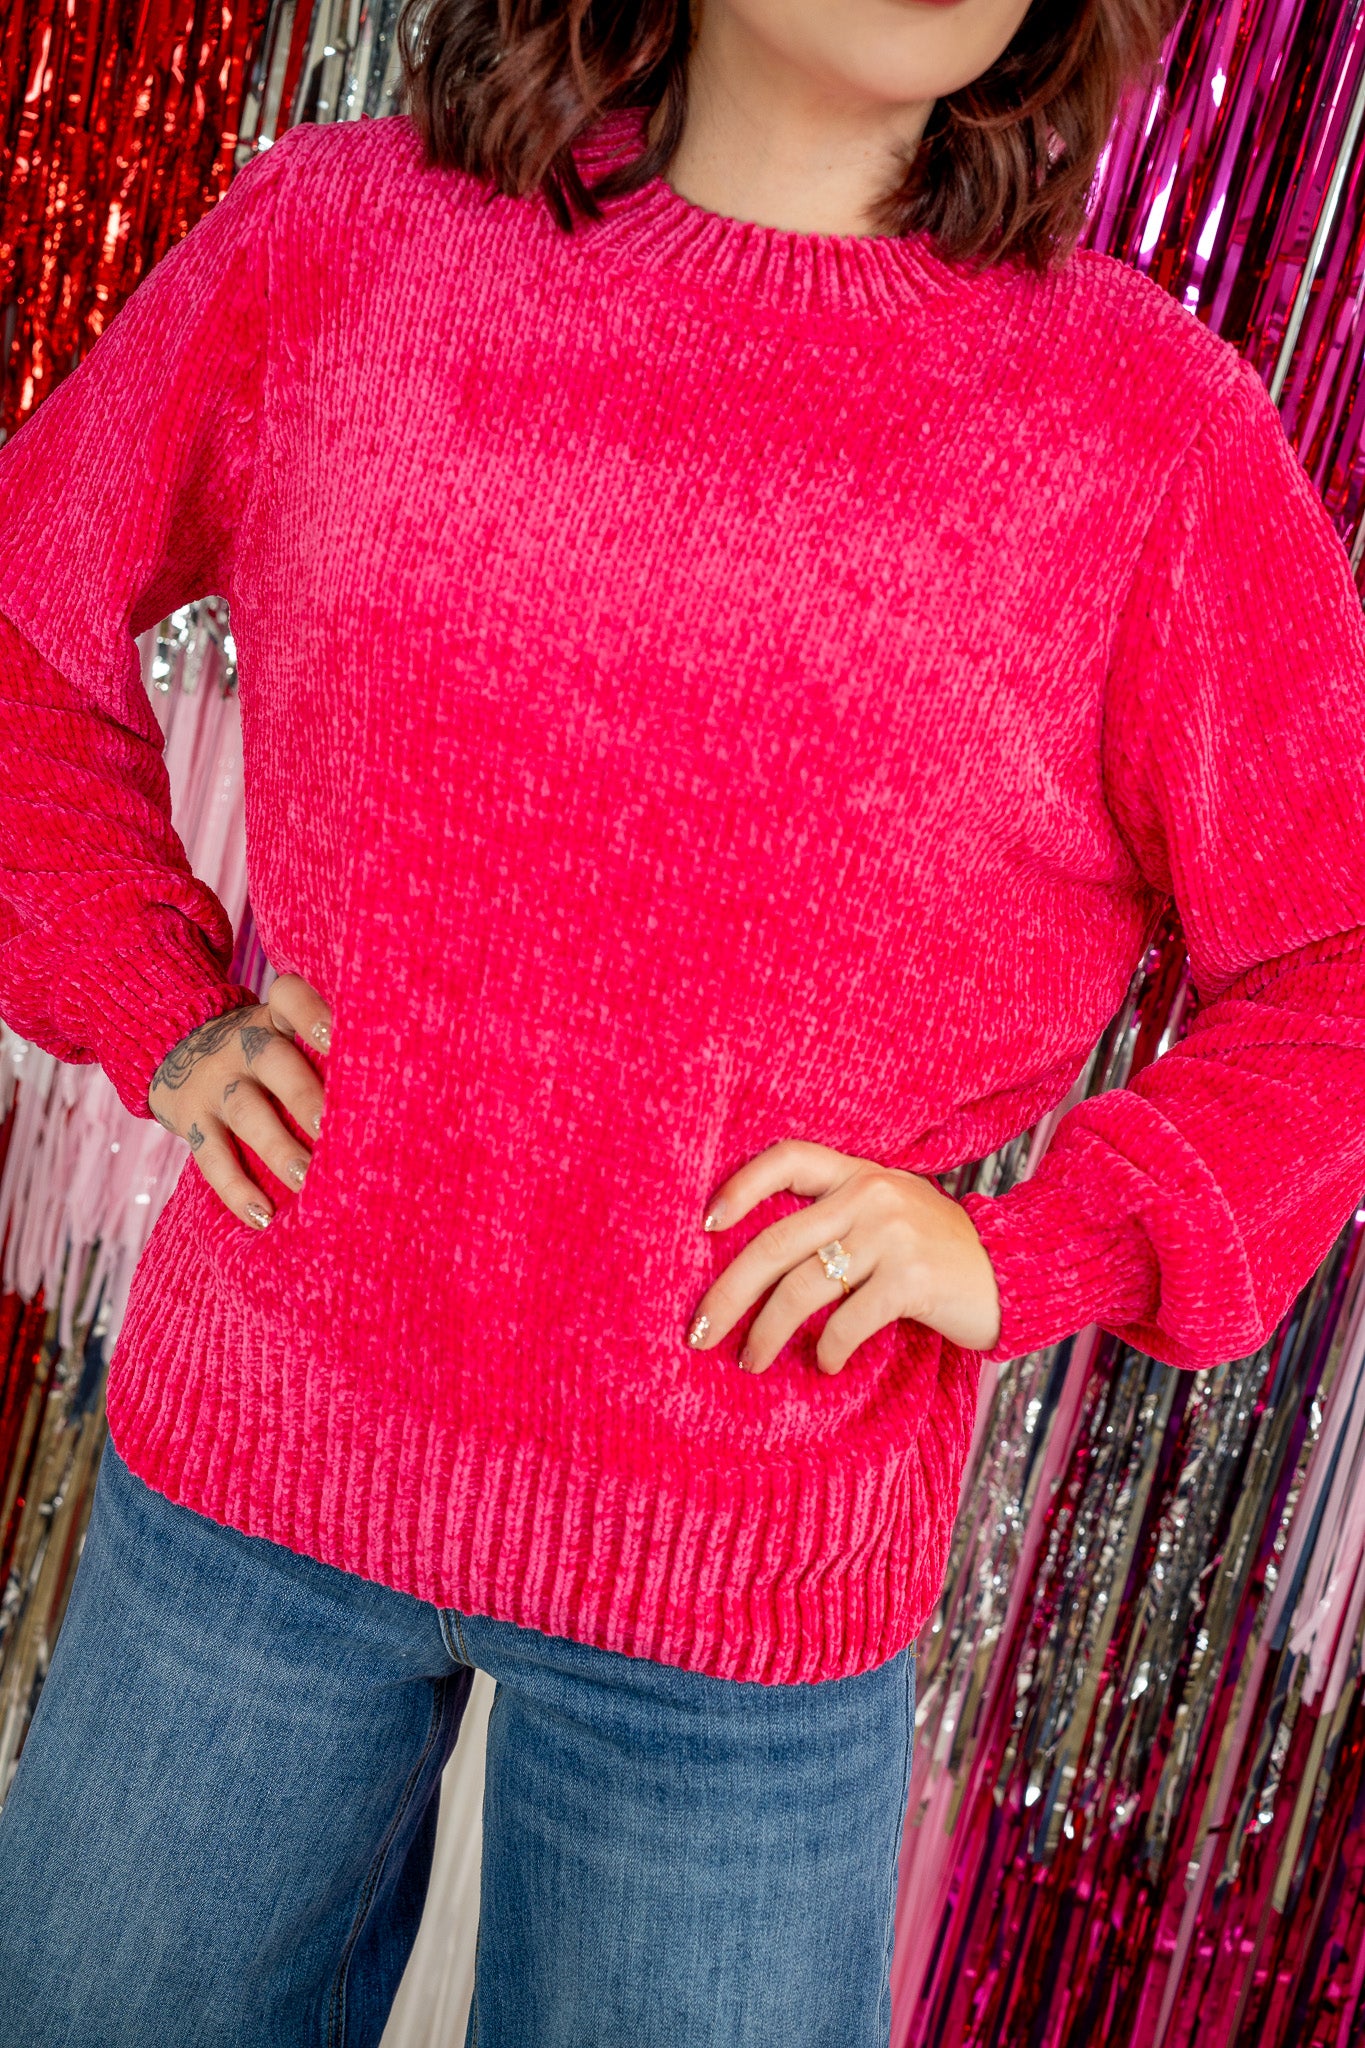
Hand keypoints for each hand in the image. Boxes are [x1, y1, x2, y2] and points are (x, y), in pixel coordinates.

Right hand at [147, 973, 331, 1229]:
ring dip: (279, 1149)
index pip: (290, 998)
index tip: (335, 1036)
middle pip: (274, 1062)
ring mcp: (215, 1082)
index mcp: (275, 1019)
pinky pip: (211, 1157)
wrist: (175, 1050)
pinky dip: (236, 1189)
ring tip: (308, 1181)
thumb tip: (401, 1102)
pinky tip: (262, 1215)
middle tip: (333, 1130)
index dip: (312, 1012)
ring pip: (247, 1113)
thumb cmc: (261, 1054)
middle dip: (304, 1096)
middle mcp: (245, 1045)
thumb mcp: (281, 1034)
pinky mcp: (192, 1120)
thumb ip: (322, 1055)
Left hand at [685, 1140, 1000, 1373]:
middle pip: (775, 1243)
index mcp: (860, 1173)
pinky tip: (826, 1365)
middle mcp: (871, 1196)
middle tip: (700, 1332)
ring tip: (751, 1360)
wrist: (1019, 1271)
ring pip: (802, 1289)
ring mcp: (892, 1236)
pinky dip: (829, 1351)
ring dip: (766, 1334)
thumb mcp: (891, 1212)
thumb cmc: (939, 1251)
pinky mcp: (912, 1281)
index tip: (704, 1225)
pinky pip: (847, 1322)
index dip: (739, 1187)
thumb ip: (838, 1217)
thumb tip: (758, 1263)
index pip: (786, 1159)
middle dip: (728, 1294)